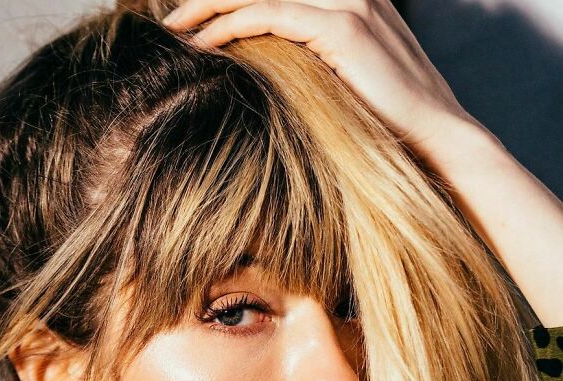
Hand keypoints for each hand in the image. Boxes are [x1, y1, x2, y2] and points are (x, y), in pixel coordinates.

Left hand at [163, 0, 475, 162]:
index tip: (195, 19)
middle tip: (173, 19)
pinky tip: (203, 45)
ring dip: (211, 6)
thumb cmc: (387, 123)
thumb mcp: (342, 83)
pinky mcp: (344, 29)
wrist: (436, 138)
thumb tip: (263, 73)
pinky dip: (232, 26)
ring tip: (175, 28)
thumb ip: (309, 62)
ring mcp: (350, 4)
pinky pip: (272, 15)